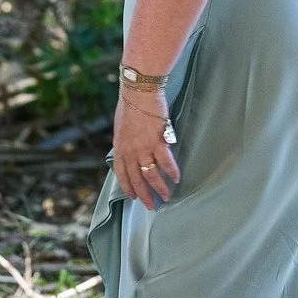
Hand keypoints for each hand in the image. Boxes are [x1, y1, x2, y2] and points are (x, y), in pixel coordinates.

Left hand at [112, 88, 180, 208]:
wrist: (139, 91)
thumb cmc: (130, 104)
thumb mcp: (120, 126)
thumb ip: (124, 141)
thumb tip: (129, 151)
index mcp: (120, 147)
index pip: (122, 173)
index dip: (128, 186)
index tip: (133, 197)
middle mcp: (130, 150)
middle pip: (137, 178)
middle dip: (144, 194)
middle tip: (151, 206)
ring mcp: (144, 147)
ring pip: (151, 174)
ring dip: (160, 187)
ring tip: (167, 196)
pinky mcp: (158, 141)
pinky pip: (166, 161)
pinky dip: (172, 171)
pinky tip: (177, 178)